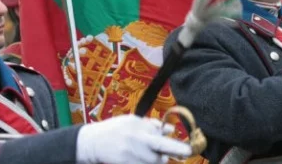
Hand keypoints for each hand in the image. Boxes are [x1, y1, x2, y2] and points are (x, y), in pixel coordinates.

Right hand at [76, 114, 191, 163]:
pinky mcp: (127, 163)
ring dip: (156, 159)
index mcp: (138, 127)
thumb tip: (170, 129)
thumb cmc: (115, 129)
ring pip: (154, 161)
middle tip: (181, 151)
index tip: (188, 150)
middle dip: (172, 151)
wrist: (92, 142)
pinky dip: (146, 163)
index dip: (176, 146)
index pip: (161, 138)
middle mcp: (135, 140)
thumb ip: (151, 125)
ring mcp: (131, 154)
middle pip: (160, 151)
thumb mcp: (131, 121)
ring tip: (145, 152)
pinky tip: (139, 157)